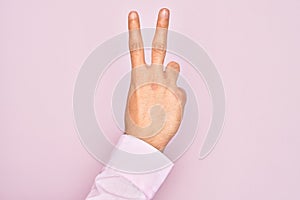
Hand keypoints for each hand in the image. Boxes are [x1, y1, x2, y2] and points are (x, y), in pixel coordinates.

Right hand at [125, 8, 186, 150]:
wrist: (145, 140)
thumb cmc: (137, 119)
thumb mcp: (137, 96)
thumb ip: (152, 78)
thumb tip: (175, 65)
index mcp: (137, 77)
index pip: (135, 47)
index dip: (134, 29)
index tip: (134, 14)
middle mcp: (153, 76)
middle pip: (159, 46)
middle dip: (161, 26)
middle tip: (165, 11)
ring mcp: (167, 85)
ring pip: (174, 70)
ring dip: (170, 76)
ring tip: (162, 94)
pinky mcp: (179, 95)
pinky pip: (180, 91)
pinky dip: (175, 98)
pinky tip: (168, 109)